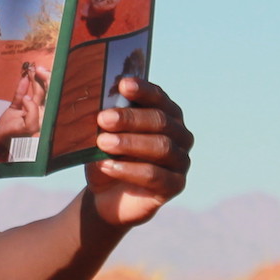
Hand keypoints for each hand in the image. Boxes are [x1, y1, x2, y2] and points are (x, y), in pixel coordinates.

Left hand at [86, 77, 191, 227]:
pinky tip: (107, 166)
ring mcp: (181, 160)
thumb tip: (98, 105)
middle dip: (131, 118)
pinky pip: (155, 176)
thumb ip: (107, 120)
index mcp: (166, 114)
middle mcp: (179, 134)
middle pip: (160, 121)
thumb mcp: (103, 136)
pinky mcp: (175, 185)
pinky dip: (129, 169)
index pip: (159, 97)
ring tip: (103, 143)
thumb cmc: (107, 156)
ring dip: (129, 143)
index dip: (143, 90)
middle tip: (103, 118)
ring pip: (161, 147)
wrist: (106, 195)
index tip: (123, 84)